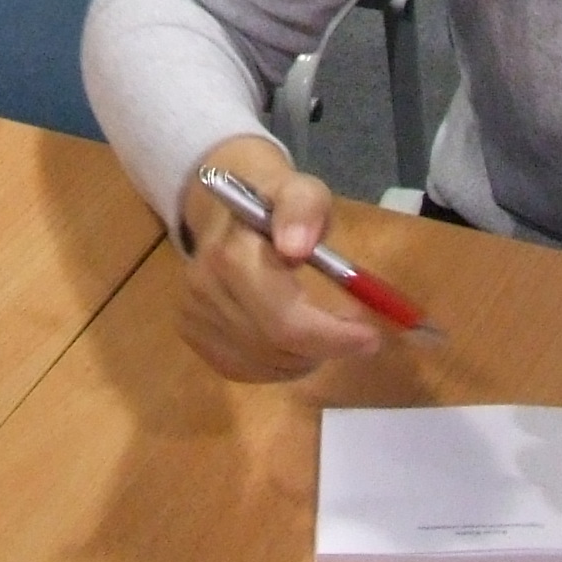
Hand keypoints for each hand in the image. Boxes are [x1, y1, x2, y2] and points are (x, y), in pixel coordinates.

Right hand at [173, 134, 385, 381]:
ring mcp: (193, 315)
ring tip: (320, 330)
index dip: (332, 337)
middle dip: (324, 347)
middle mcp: (205, 290)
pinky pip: (244, 370)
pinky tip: (290, 341)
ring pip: (262, 365)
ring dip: (303, 357)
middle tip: (353, 334)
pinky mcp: (191, 334)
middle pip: (275, 348)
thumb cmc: (274, 203)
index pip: (285, 321)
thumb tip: (295, 246)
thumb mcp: (301, 191)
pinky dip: (278, 365)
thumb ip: (303, 210)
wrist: (224, 209)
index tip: (370, 337)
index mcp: (233, 256)